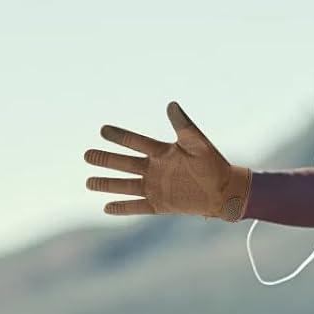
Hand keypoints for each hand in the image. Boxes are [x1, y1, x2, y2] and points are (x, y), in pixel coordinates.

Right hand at [85, 101, 251, 220]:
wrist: (226, 190)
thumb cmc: (214, 164)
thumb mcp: (198, 143)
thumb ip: (183, 125)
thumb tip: (171, 104)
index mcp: (162, 152)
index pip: (136, 142)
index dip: (120, 137)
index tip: (103, 130)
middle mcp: (154, 169)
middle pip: (125, 164)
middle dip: (106, 160)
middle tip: (87, 155)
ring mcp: (155, 187)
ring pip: (126, 185)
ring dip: (108, 184)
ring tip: (88, 182)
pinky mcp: (160, 204)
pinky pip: (138, 206)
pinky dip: (123, 207)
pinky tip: (106, 208)